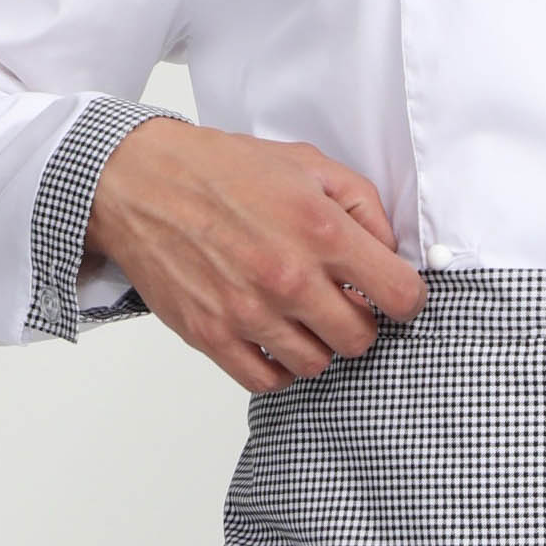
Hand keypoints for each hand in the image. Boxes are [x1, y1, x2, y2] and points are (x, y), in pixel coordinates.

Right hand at [83, 114, 425, 390]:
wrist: (140, 182)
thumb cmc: (221, 170)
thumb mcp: (307, 164)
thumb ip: (362, 205)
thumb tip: (389, 251)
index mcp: (321, 231)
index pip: (400, 295)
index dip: (406, 299)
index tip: (393, 295)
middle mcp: (288, 277)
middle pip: (361, 339)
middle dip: (360, 322)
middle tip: (342, 303)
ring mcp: (249, 312)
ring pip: (316, 364)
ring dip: (318, 345)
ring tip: (302, 317)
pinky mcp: (212, 335)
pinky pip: (267, 381)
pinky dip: (278, 368)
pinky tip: (274, 339)